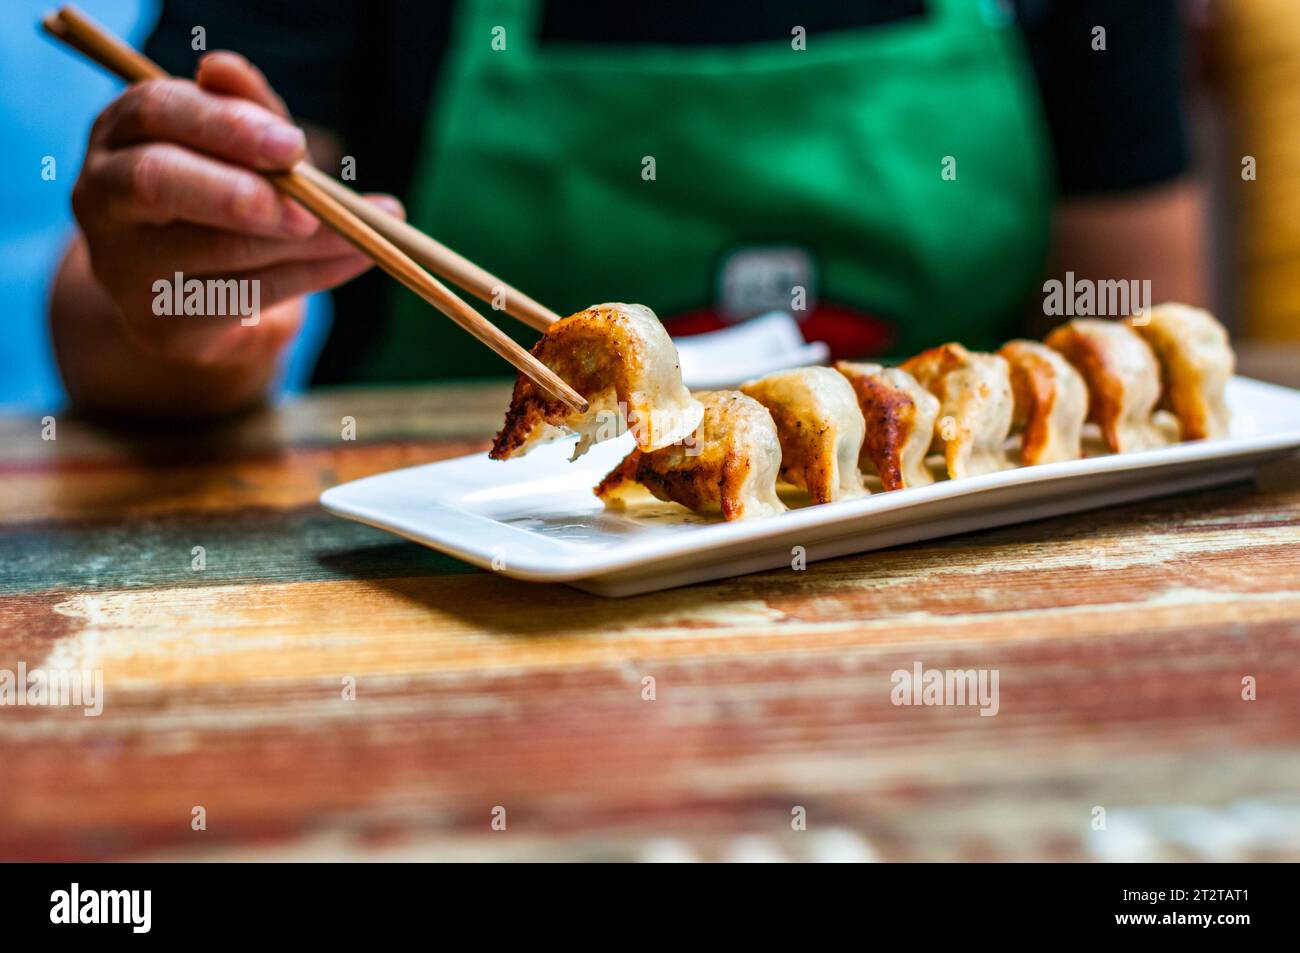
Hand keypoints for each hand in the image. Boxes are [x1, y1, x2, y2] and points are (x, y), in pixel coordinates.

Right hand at [70, 51, 398, 366]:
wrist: (191, 287)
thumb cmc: (219, 192)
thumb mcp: (234, 145)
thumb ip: (240, 108)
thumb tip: (226, 68)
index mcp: (119, 134)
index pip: (158, 112)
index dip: (226, 125)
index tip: (294, 146)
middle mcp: (103, 197)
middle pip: (158, 182)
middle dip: (241, 192)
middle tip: (310, 208)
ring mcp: (123, 267)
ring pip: (217, 250)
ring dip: (305, 243)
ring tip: (366, 234)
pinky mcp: (160, 324)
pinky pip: (246, 299)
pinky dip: (312, 276)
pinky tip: (355, 258)